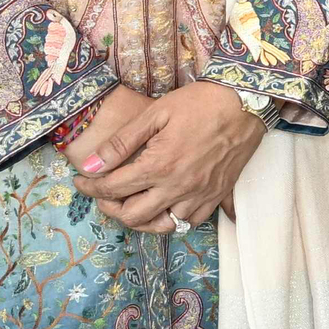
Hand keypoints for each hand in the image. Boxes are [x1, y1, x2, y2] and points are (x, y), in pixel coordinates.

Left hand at [75, 81, 268, 232]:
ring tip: (132, 203)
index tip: (81, 181)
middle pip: (132, 216)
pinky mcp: (217, 196)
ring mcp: (199, 195)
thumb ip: (122, 142)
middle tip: (104, 193)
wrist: (247, 102)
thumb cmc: (201, 102)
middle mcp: (178, 187)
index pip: (112, 188)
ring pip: (161, 226)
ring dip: (141, 219)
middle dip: (110, 207)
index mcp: (159, 165)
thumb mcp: (156, 113)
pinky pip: (189, 222)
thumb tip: (92, 165)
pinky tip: (165, 205)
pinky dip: (172, 219)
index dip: (90, 187)